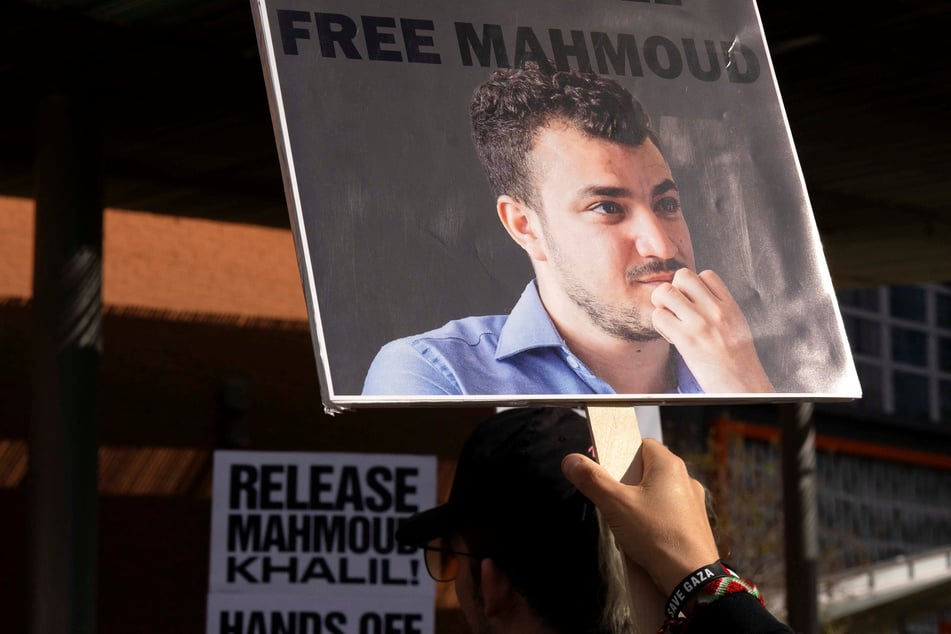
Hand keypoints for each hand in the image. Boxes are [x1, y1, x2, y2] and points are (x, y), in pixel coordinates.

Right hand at [561, 439, 719, 596]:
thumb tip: (570, 460)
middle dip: (626, 483)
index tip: (605, 468)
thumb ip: (592, 479)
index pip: (641, 444)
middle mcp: (685, 478)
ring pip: (657, 493)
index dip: (620, 452)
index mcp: (669, 464)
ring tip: (626, 523)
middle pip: (647, 470)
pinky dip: (653, 520)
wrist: (692, 578)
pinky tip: (644, 538)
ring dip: (639, 503)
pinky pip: (668, 513)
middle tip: (612, 500)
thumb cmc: (656, 534)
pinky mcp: (695, 524)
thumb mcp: (615, 504)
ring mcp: (693, 502)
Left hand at [650, 268, 773, 392]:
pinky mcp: (685, 339)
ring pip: (664, 292)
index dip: (695, 285)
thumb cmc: (737, 360)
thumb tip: (696, 297)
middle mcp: (715, 310)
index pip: (706, 274)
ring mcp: (699, 323)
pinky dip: (659, 326)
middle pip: (682, 275)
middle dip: (674, 289)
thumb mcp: (736, 325)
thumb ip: (718, 308)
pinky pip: (658, 317)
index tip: (695, 302)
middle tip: (676, 308)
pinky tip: (671, 337)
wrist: (742, 385)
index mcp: (730, 306)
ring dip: (662, 305)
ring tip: (671, 321)